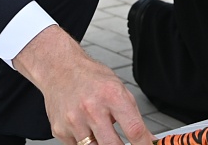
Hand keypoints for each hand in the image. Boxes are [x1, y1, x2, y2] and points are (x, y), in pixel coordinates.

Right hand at [13, 26, 153, 144]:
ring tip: (103, 133)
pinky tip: (85, 128)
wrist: (60, 69)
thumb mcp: (119, 89)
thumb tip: (147, 139)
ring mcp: (74, 121)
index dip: (144, 144)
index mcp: (111, 96)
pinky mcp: (60, 130)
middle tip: (124, 144)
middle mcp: (92, 109)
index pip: (134, 129)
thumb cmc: (91, 78)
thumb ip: (134, 117)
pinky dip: (85, 142)